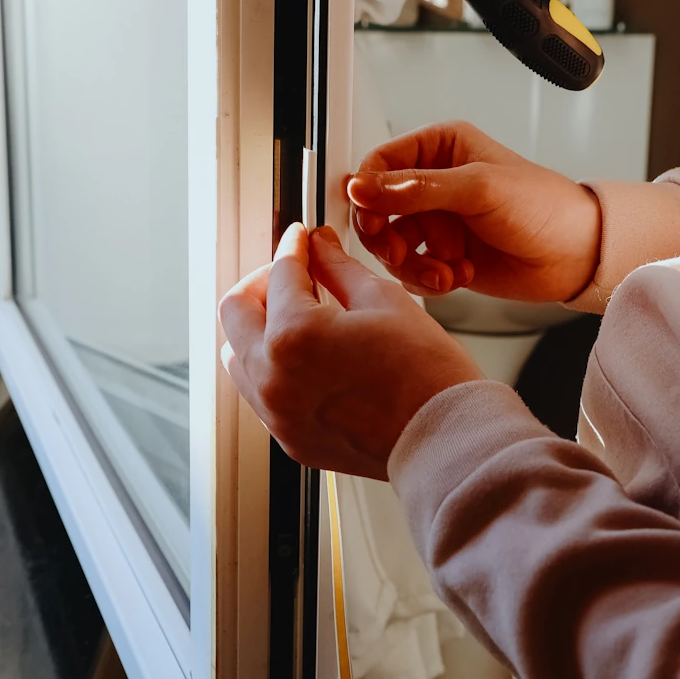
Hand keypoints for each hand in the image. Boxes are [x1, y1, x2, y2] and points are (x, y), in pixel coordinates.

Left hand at [218, 223, 482, 479]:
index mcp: (295, 336)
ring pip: (238, 356)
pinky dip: (273, 368)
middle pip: (235, 312)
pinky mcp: (289, 438)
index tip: (302, 239)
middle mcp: (273, 378)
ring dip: (259, 329)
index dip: (294, 247)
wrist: (444, 438)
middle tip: (292, 277)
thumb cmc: (426, 375)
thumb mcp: (384, 301)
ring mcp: (277, 413)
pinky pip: (261, 393)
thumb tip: (320, 246)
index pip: (280, 273)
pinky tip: (309, 358)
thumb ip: (339, 267)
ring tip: (298, 319)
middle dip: (261, 284)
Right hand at [349, 121, 600, 301]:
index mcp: (440, 148)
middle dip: (387, 237)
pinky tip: (457, 275)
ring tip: (442, 271)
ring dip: (412, 265)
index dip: (368, 193)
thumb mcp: (477, 188)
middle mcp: (433, 183)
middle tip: (400, 252)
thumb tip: (363, 186)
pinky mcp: (442, 255)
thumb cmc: (543, 207)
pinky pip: (410, 271)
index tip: (372, 218)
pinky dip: (428, 279)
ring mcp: (436, 221)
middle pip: (377, 210)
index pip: (379, 164)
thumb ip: (416, 188)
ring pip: (391, 245)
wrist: (576, 255)